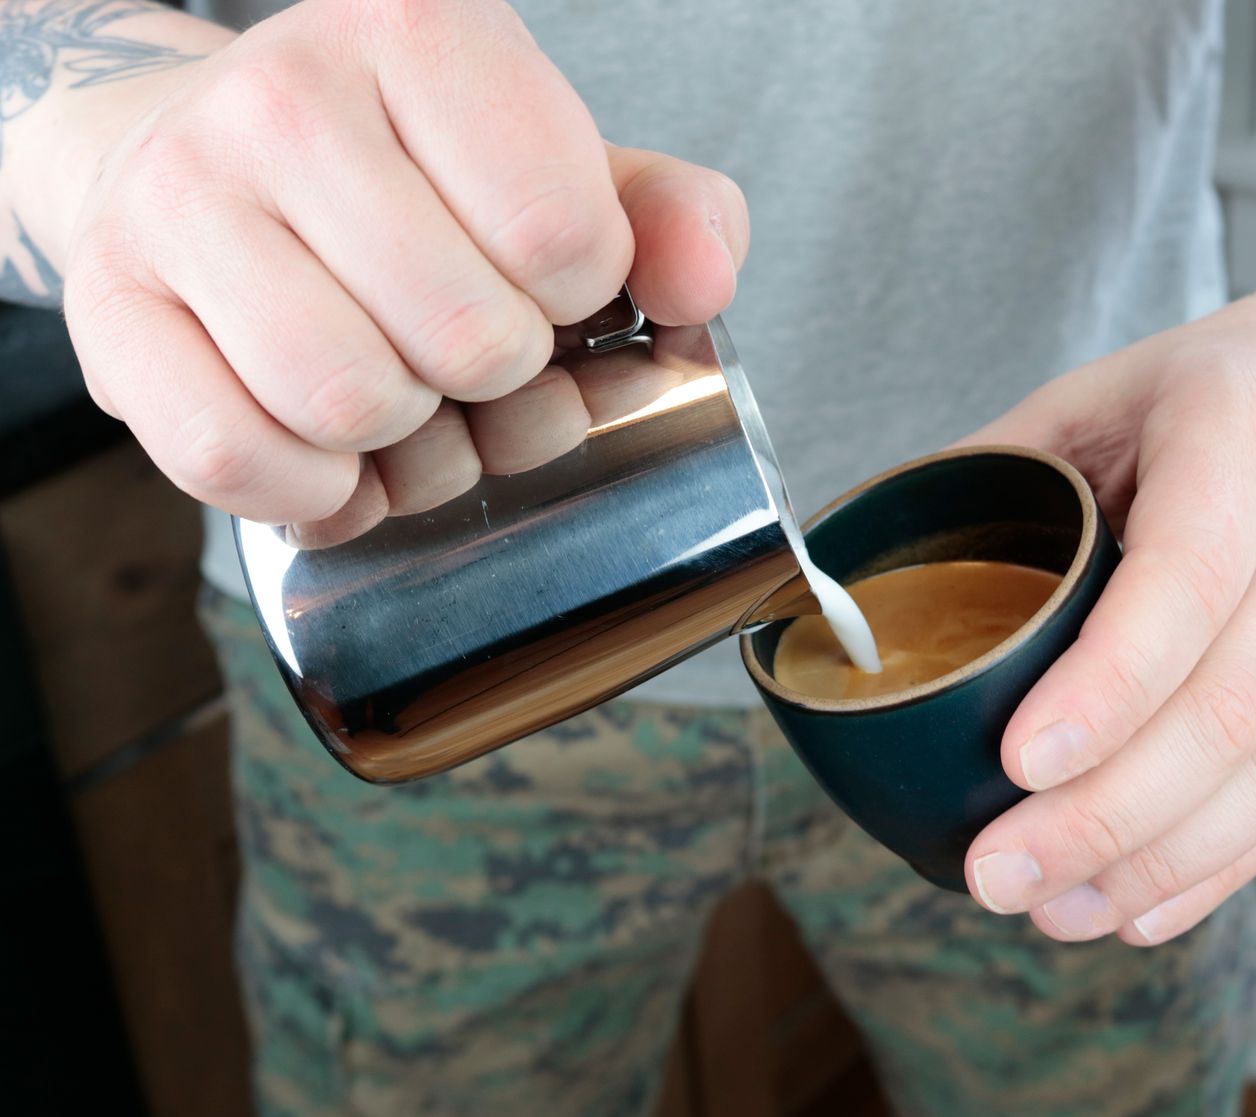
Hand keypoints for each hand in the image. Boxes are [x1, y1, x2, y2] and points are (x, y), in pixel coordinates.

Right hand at [61, 0, 747, 544]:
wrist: (203, 162)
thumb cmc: (409, 181)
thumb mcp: (560, 168)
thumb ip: (665, 218)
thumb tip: (701, 284)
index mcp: (422, 32)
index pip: (561, 233)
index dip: (575, 297)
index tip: (540, 280)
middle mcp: (287, 96)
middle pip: (469, 336)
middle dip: (498, 381)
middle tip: (473, 357)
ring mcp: (182, 199)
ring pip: (350, 402)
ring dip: (406, 439)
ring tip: (404, 396)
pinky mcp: (114, 309)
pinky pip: (239, 459)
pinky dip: (315, 491)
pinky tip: (333, 451)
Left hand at [958, 271, 1255, 943]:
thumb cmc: (1235, 378)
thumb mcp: (1105, 389)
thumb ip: (996, 470)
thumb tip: (877, 565)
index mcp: (1251, 439)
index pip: (1186, 588)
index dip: (1104, 690)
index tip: (1014, 763)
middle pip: (1228, 708)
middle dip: (1105, 814)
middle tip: (1000, 870)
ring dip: (1155, 861)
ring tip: (1052, 906)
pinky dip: (1220, 864)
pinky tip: (1138, 903)